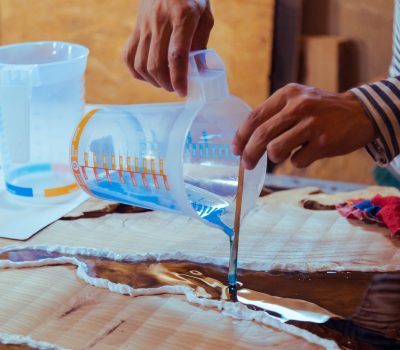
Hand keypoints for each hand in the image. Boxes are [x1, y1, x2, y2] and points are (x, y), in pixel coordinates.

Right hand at [125, 0, 213, 96]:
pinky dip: (136, 71)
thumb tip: (199, 70)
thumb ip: (201, 43)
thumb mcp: (205, 15)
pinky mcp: (136, 28)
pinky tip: (148, 75)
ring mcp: (144, 25)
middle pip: (156, 64)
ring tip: (164, 83)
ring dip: (153, 81)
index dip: (179, 79)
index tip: (183, 92)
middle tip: (176, 88)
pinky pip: (128, 56)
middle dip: (167, 84)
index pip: (176, 56)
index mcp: (182, 17)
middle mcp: (160, 21)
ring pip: (141, 64)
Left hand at [232, 83, 375, 169]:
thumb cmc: (321, 110)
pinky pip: (297, 161)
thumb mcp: (298, 100)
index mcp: (287, 94)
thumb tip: (247, 141)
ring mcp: (312, 124)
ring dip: (275, 157)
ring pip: (275, 150)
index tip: (235, 150)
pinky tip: (307, 152)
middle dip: (249, 154)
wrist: (360, 113)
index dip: (241, 136)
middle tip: (247, 165)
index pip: (254, 117)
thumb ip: (274, 115)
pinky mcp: (324, 142)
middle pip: (261, 136)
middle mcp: (299, 106)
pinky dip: (298, 161)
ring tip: (286, 153)